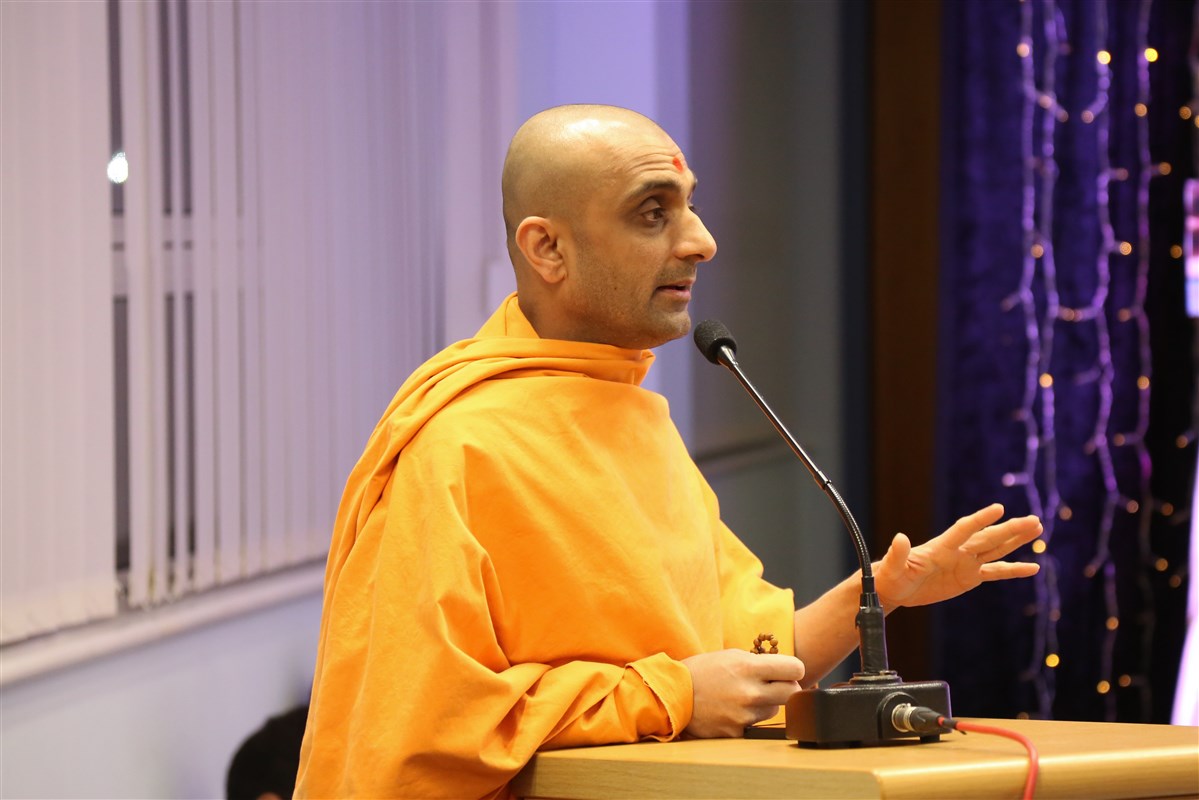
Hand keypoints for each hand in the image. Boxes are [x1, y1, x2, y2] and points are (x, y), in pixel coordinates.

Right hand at [680, 649, 804, 737]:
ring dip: (768, 703)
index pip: (795, 669)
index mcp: (748, 667)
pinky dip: (751, 717)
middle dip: (788, 687)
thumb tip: (784, 669)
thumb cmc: (702, 671)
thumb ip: (759, 662)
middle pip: (792, 692)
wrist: (673, 695)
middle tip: (777, 684)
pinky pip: (757, 723)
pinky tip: (734, 709)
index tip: (789, 670)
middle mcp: (750, 692)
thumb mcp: (730, 656)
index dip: (795, 669)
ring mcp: (744, 714)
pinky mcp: (737, 731)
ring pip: (775, 710)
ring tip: (746, 696)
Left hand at [873, 503, 1041, 609]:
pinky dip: (1014, 570)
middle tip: (1033, 520)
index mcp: (940, 547)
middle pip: (988, 537)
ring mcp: (966, 563)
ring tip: (1037, 528)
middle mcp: (957, 551)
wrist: (894, 587)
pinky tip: (1033, 567)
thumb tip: (899, 537)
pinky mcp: (969, 577)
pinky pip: (996, 572)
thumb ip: (898, 554)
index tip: (999, 508)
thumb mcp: (892, 568)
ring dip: (1016, 539)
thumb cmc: (890, 576)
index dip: (980, 519)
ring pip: (996, 549)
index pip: (964, 530)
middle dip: (1010, 529)